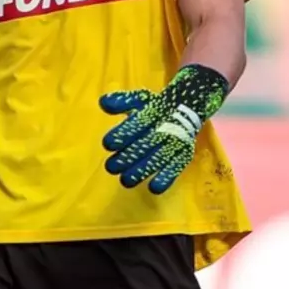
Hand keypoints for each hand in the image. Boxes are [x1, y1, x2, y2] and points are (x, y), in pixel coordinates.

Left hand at [99, 64, 228, 194]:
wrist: (186, 109)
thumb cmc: (154, 108)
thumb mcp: (139, 100)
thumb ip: (121, 102)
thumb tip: (103, 102)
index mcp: (153, 112)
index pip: (137, 124)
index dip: (122, 134)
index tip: (108, 144)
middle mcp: (165, 128)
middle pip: (145, 144)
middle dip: (127, 157)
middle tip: (111, 167)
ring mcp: (175, 142)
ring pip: (159, 158)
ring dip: (142, 170)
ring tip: (126, 180)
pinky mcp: (183, 155)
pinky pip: (176, 167)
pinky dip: (167, 178)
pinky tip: (154, 188)